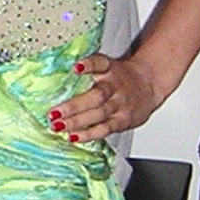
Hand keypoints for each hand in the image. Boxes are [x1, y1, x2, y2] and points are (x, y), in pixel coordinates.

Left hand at [47, 51, 163, 143]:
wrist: (149, 84)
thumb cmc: (119, 76)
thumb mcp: (106, 66)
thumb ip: (87, 71)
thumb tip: (51, 74)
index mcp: (110, 69)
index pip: (100, 63)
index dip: (89, 64)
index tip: (76, 67)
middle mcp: (115, 86)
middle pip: (97, 96)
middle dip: (74, 106)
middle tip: (53, 113)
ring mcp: (120, 104)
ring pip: (99, 114)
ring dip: (77, 122)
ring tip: (59, 126)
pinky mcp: (123, 120)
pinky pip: (105, 129)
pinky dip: (89, 134)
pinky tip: (74, 137)